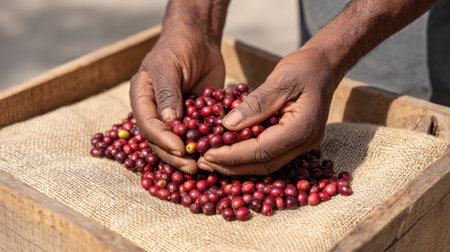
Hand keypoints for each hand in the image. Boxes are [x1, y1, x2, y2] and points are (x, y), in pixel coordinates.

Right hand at [130, 30, 224, 173]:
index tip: (179, 149)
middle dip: (174, 156)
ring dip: (186, 157)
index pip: (148, 125)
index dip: (162, 140)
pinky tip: (212, 156)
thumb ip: (167, 93)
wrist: (199, 40)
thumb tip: (169, 123)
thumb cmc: (178, 47)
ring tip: (200, 168)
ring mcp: (174, 117)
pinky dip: (202, 147)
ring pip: (176, 143)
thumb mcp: (168, 66)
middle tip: (191, 167)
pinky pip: (195, 136)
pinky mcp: (192, 119)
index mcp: (142, 99)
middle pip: (160, 141)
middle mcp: (155, 112)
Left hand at [197, 48, 341, 174]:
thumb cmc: (304, 68)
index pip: (262, 150)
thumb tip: (228, 125)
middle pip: (263, 164)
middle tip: (203, 162)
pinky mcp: (294, 142)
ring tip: (210, 162)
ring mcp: (301, 145)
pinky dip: (247, 158)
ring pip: (266, 165)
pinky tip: (228, 154)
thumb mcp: (280, 80)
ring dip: (237, 166)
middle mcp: (304, 143)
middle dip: (231, 166)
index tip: (207, 153)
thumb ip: (256, 104)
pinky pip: (268, 157)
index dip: (232, 155)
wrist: (324, 66)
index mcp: (302, 128)